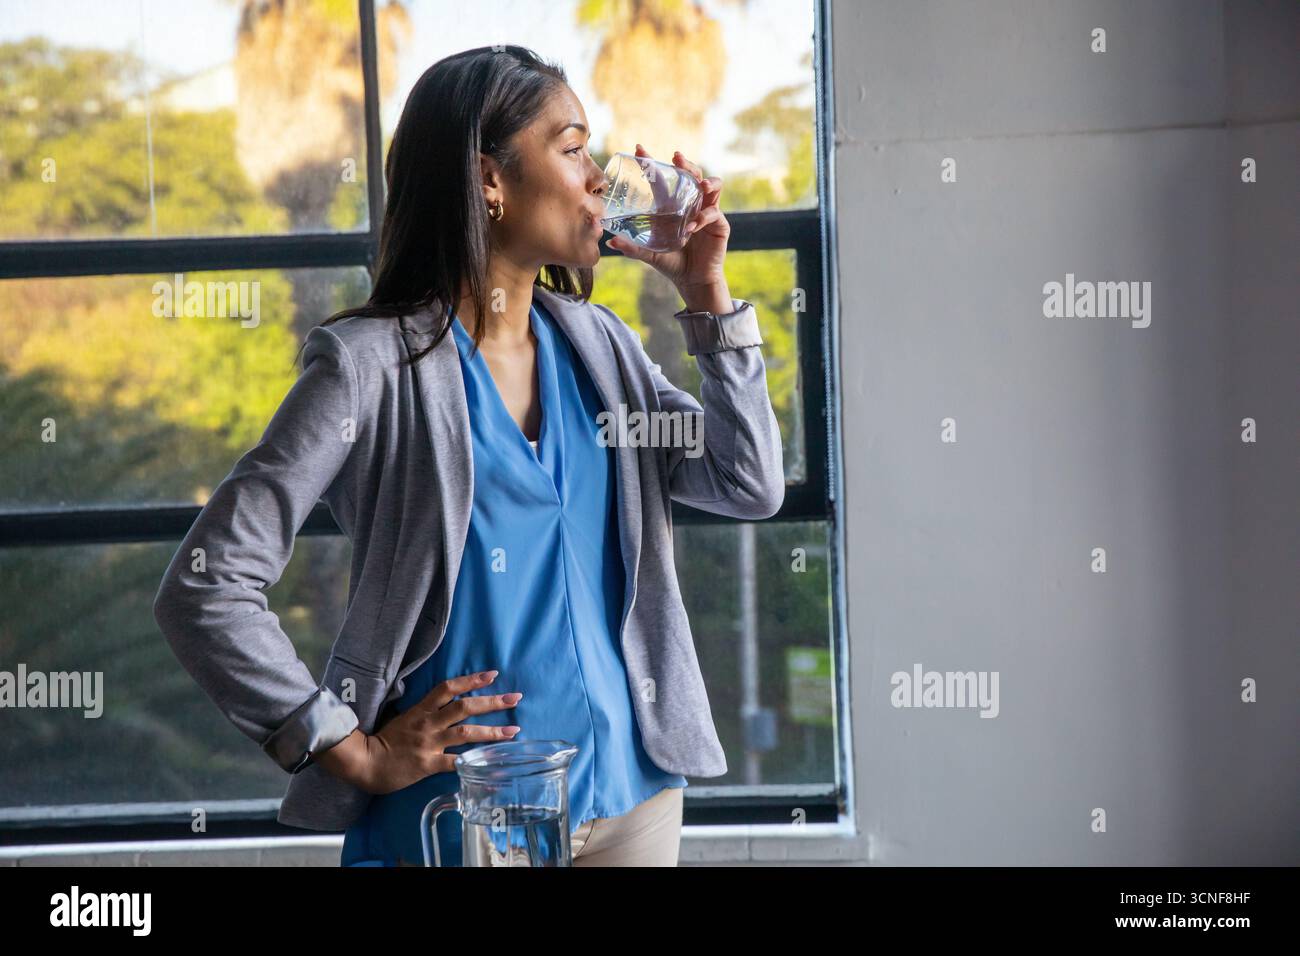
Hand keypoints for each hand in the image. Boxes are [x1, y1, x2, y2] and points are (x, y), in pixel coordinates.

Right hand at [313, 670, 521, 794]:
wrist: (365, 762)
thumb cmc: (384, 740)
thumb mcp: (403, 717)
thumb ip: (425, 711)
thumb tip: (446, 703)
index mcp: (422, 710)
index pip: (449, 688)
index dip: (471, 680)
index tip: (493, 674)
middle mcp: (428, 723)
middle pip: (464, 707)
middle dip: (492, 702)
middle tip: (515, 697)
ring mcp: (429, 743)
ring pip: (466, 732)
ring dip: (492, 731)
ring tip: (514, 730)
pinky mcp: (428, 764)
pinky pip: (456, 762)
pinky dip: (474, 762)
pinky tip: (492, 764)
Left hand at [606, 144, 731, 307]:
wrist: (692, 281)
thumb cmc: (671, 263)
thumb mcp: (649, 253)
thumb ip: (632, 247)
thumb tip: (610, 241)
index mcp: (672, 204)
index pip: (663, 177)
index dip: (652, 162)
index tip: (639, 149)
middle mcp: (691, 203)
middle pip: (692, 173)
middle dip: (686, 163)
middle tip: (676, 157)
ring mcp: (706, 211)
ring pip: (712, 185)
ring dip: (706, 181)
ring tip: (699, 183)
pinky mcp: (719, 225)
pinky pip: (713, 213)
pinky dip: (703, 217)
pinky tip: (692, 227)